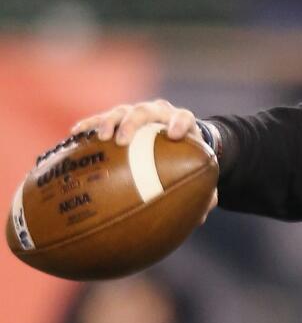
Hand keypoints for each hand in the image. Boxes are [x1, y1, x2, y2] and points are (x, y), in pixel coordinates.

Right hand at [72, 99, 218, 216]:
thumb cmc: (187, 156)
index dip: (179, 123)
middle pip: (146, 111)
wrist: (175, 136)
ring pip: (122, 112)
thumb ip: (205, 188)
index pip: (184, 117)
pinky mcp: (118, 119)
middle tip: (123, 140)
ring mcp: (136, 114)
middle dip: (134, 123)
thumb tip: (205, 211)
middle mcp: (158, 113)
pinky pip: (101, 119)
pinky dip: (90, 125)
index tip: (174, 135)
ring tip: (101, 138)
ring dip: (110, 122)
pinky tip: (75, 134)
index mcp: (182, 122)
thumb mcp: (197, 168)